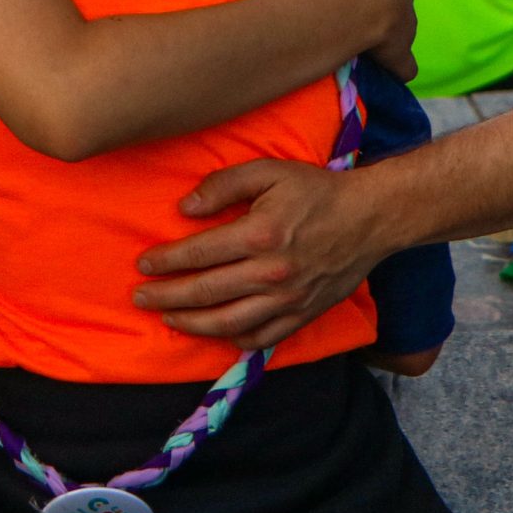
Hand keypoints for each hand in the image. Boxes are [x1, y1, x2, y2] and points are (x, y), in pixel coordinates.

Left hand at [131, 159, 386, 348]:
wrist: (373, 217)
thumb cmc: (316, 191)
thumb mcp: (268, 172)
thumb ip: (223, 185)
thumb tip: (184, 208)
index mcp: (260, 235)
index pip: (198, 254)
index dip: (165, 261)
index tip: (142, 264)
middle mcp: (272, 273)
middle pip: (205, 293)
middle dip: (166, 297)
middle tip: (139, 298)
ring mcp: (289, 299)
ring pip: (229, 322)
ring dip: (191, 324)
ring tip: (167, 317)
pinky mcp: (305, 313)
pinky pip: (264, 338)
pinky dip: (235, 340)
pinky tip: (215, 334)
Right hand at [317, 0, 416, 81]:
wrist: (365, 0)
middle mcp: (403, 3)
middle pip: (391, 9)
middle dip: (374, 14)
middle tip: (346, 20)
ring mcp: (405, 32)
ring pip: (394, 36)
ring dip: (377, 40)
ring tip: (351, 44)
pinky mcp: (400, 57)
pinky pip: (401, 67)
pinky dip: (392, 68)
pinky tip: (376, 70)